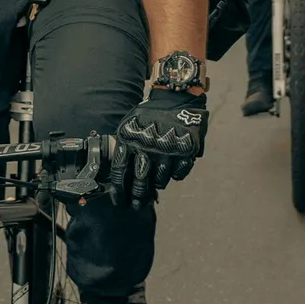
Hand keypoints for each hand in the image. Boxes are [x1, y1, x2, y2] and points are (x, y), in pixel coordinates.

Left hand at [113, 87, 206, 206]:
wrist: (177, 97)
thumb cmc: (150, 114)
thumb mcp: (129, 126)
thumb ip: (124, 148)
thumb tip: (119, 177)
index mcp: (130, 140)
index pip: (119, 172)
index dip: (119, 191)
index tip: (120, 201)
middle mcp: (147, 147)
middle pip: (140, 182)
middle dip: (137, 197)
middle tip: (137, 206)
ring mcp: (168, 150)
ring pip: (160, 181)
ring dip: (157, 185)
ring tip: (156, 184)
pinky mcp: (185, 152)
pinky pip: (179, 174)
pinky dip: (175, 175)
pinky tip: (172, 171)